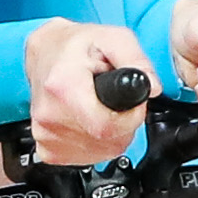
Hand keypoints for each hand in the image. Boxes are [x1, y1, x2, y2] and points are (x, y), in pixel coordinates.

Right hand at [23, 19, 150, 165]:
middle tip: (114, 101)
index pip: (106, 127)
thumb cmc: (75, 46)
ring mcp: (45, 135)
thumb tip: (152, 88)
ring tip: (100, 108)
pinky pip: (84, 159)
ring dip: (110, 135)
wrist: (45, 53)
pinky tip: (89, 123)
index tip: (130, 104)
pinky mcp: (45, 149)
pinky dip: (94, 145)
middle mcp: (50, 115)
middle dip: (123, 125)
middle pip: (106, 142)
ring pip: (99, 153)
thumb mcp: (113, 38)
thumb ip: (137, 60)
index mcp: (63, 87)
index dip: (130, 118)